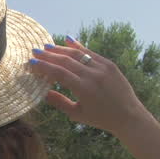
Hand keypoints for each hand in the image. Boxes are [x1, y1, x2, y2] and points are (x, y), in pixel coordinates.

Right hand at [27, 36, 150, 136]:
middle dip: (48, 55)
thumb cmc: (101, 118)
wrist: (128, 116)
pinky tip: (68, 40)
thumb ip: (59, 102)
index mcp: (83, 89)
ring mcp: (102, 68)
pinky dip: (78, 46)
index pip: (58, 73)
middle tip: (35, 51)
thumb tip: (42, 92)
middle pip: (65, 60)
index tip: (31, 62)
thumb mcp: (77, 114)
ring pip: (77, 54)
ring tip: (47, 46)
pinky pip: (90, 53)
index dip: (43, 66)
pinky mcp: (109, 64)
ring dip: (61, 49)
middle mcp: (92, 75)